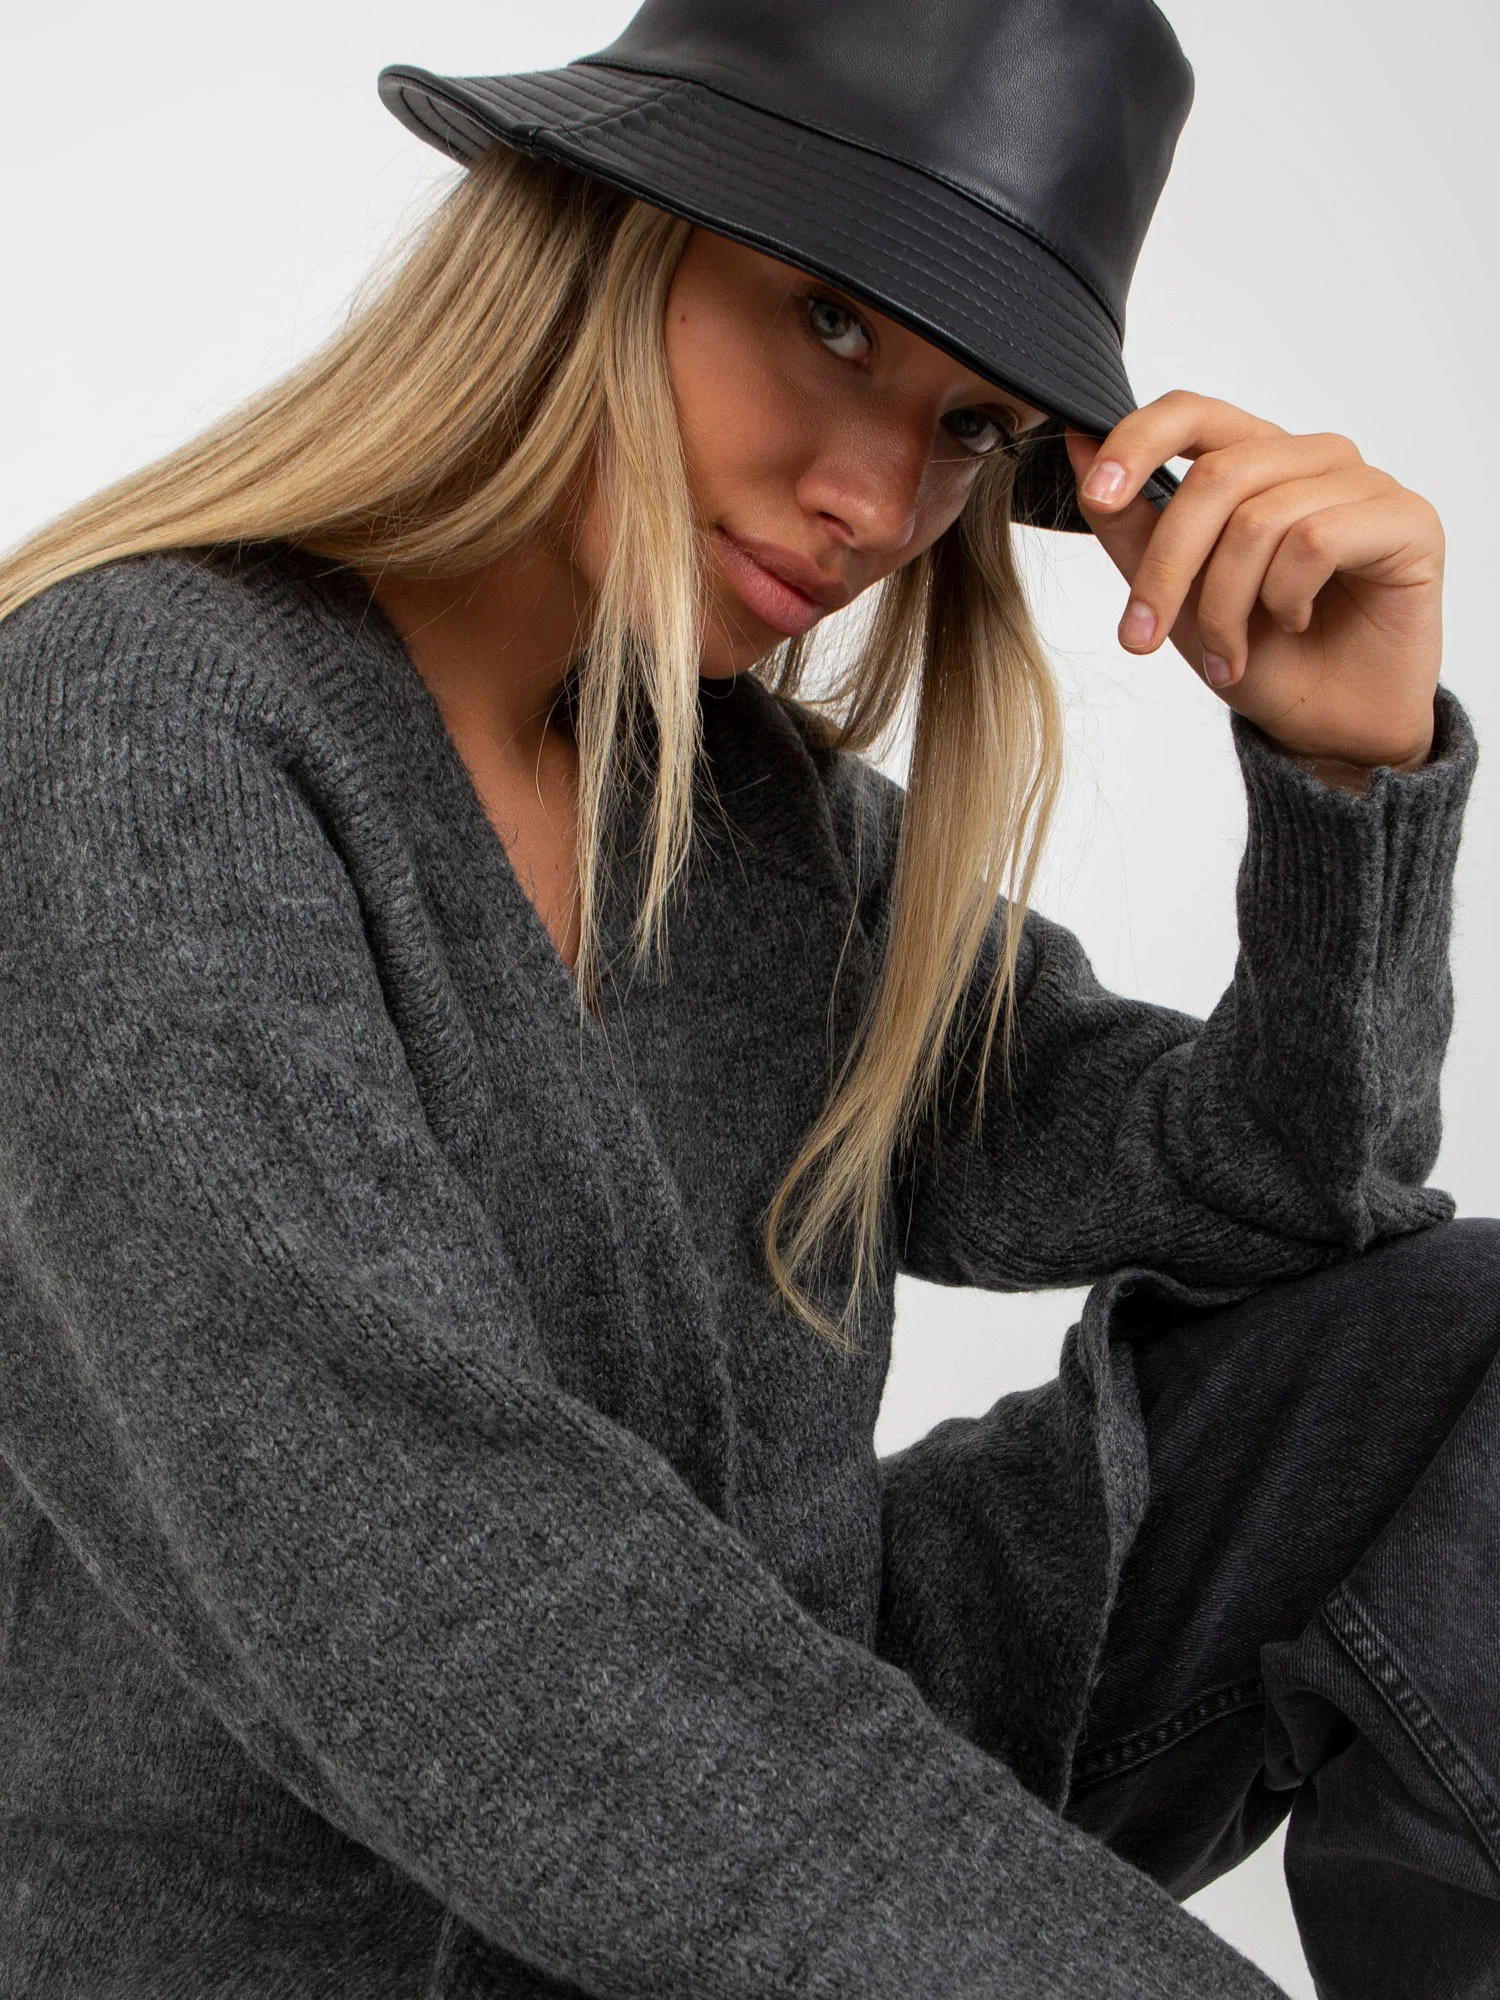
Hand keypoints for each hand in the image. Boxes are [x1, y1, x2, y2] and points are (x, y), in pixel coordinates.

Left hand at [1063, 393, 1443, 773]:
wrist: (1328, 726)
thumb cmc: (1259, 655)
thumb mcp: (1174, 594)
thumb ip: (1129, 522)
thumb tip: (1076, 444)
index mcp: (1256, 459)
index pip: (1192, 412)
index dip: (1137, 443)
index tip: (1094, 495)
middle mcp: (1312, 458)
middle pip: (1215, 477)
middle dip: (1166, 567)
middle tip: (1142, 636)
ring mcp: (1364, 484)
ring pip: (1260, 520)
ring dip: (1226, 606)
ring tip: (1230, 654)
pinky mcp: (1407, 520)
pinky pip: (1317, 541)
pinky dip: (1287, 598)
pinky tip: (1296, 624)